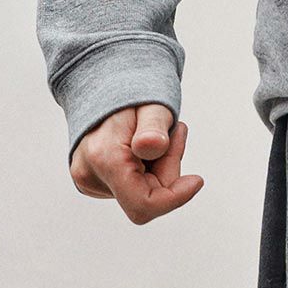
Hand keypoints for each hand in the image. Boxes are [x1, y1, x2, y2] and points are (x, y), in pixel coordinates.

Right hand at [69, 103, 203, 223]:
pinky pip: (132, 188)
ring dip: (158, 169)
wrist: (101, 83)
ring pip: (142, 194)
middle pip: (148, 198)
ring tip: (153, 135)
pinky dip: (146, 171)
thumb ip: (154, 126)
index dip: (175, 198)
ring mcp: (90, 182)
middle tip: (174, 132)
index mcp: (103, 159)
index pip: (144, 205)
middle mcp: (90, 176)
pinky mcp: (94, 183)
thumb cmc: (130, 92)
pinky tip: (140, 147)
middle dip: (167, 169)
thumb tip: (153, 147)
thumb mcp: (151, 104)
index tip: (197, 180)